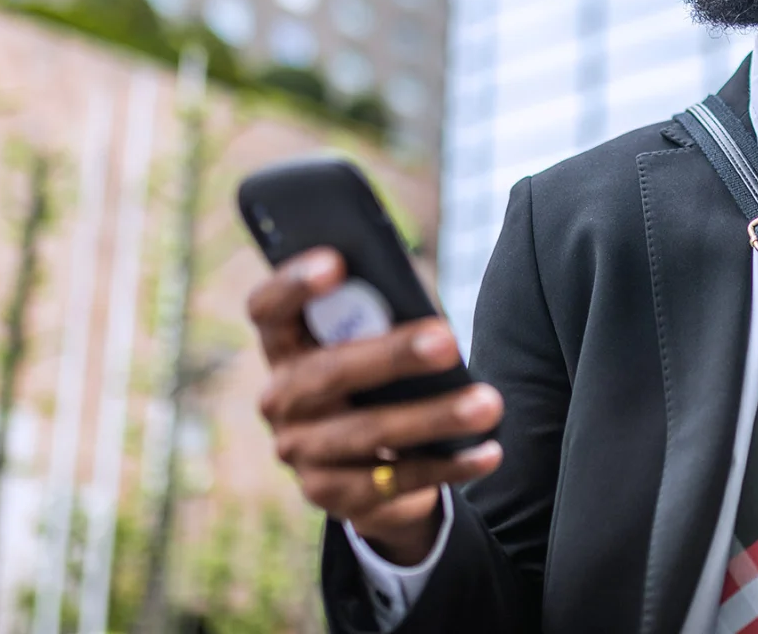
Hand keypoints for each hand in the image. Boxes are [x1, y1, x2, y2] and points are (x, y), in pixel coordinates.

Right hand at [249, 247, 504, 563]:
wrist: (371, 466)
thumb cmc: (380, 379)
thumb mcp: (373, 344)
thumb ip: (381, 321)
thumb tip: (431, 315)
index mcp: (285, 346)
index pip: (269, 309)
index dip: (294, 283)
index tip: (336, 261)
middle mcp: (281, 399)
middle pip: (330, 372)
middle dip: (393, 355)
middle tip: (448, 341)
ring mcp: (301, 452)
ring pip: (368, 433)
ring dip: (434, 417)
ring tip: (488, 403)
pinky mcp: (332, 496)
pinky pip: (396, 482)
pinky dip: (448, 465)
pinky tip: (487, 452)